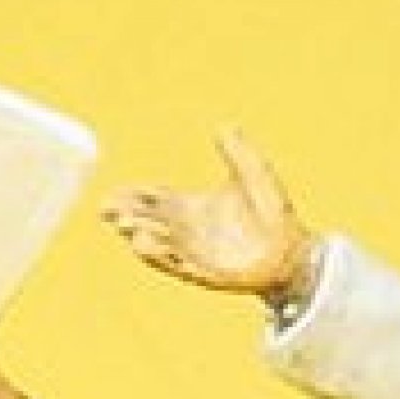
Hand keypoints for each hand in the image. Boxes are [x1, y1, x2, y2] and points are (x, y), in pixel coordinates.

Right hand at [103, 128, 318, 299]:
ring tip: (125, 227)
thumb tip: (223, 125)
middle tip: (107, 209)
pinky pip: (178, 266)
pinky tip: (146, 248)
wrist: (292, 251)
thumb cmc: (273, 213)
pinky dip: (161, 258)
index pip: (153, 199)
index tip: (113, 193)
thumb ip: (237, 151)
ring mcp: (194, 254)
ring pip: (158, 246)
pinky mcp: (206, 273)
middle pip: (148, 221)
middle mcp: (186, 231)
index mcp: (190, 206)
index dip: (132, 196)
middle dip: (126, 216)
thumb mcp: (254, 173)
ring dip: (140, 237)